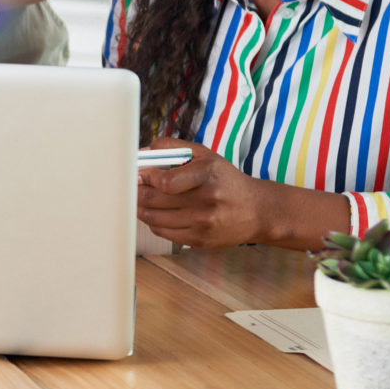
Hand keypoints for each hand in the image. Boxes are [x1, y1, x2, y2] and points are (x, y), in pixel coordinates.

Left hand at [137, 139, 273, 246]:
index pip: (167, 182)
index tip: (140, 174)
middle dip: (138, 193)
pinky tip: (154, 214)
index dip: (147, 178)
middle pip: (157, 201)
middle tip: (133, 187)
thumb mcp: (206, 155)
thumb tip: (143, 151)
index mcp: (207, 175)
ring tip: (139, 200)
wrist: (256, 211)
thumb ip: (173, 148)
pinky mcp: (200, 240)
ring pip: (156, 219)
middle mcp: (206, 201)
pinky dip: (154, 223)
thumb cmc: (226, 180)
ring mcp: (203, 224)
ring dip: (141, 208)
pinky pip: (164, 233)